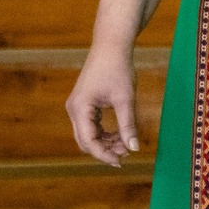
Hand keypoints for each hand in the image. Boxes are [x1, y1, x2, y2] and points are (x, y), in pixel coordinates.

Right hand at [67, 47, 139, 166]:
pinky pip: (91, 126)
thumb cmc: (117, 69)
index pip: (89, 141)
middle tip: (127, 152)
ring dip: (106, 142)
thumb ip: (128, 125)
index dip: (104, 155)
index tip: (122, 162)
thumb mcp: (125, 99)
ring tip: (126, 142)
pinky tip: (119, 134)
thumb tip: (134, 149)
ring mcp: (77, 106)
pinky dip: (104, 133)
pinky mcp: (83, 104)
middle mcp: (74, 109)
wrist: (111, 46)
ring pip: (88, 135)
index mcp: (80, 108)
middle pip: (85, 141)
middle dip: (105, 150)